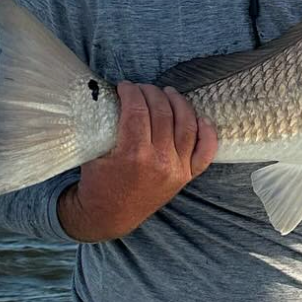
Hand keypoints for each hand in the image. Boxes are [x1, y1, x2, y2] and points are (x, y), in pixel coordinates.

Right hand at [59, 82, 216, 240]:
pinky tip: (200, 118)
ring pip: (186, 126)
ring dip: (178, 103)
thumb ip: (107, 128)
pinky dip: (207, 133)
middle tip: (142, 88)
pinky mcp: (187, 176)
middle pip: (162, 114)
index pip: (137, 111)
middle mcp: (160, 161)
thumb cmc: (98, 183)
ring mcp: (177, 169)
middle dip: (151, 93)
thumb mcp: (95, 154)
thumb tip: (117, 98)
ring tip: (168, 92)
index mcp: (133, 155)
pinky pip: (205, 152)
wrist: (110, 215)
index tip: (125, 86)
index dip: (131, 92)